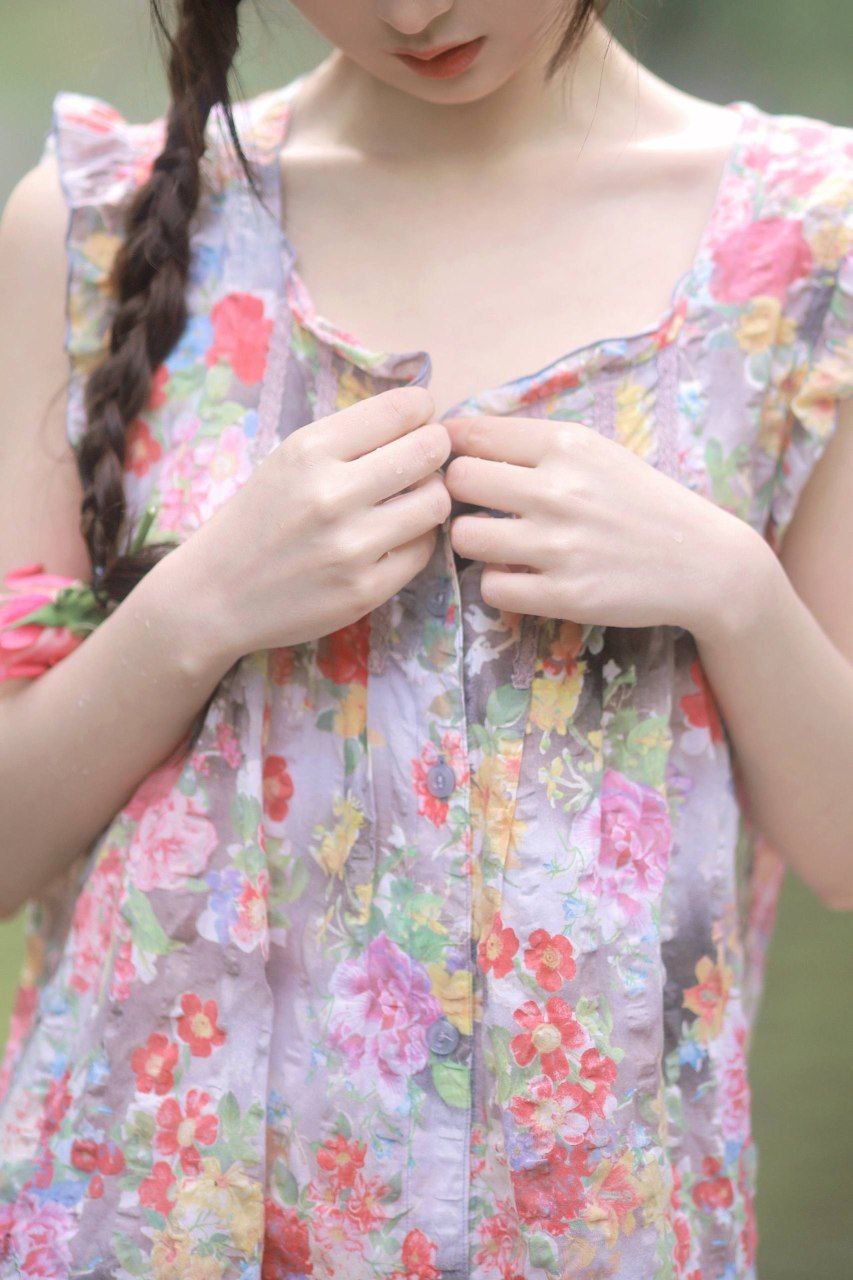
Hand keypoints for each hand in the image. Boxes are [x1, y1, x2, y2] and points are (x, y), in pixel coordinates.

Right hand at [172, 386, 450, 662]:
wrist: (214, 596)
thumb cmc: (256, 521)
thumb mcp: (286, 461)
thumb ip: (347, 439)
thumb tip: (419, 414)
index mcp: (309, 450)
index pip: (402, 409)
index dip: (422, 409)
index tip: (421, 418)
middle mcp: (331, 495)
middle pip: (429, 452)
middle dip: (436, 449)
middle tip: (426, 458)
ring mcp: (350, 546)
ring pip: (436, 502)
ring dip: (432, 495)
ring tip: (411, 499)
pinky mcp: (364, 590)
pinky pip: (423, 551)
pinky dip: (417, 539)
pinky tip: (396, 537)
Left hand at [443, 414, 760, 638]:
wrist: (702, 561)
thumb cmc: (641, 502)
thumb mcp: (597, 453)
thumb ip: (535, 444)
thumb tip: (459, 437)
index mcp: (567, 445)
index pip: (472, 434)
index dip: (454, 450)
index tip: (458, 462)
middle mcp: (559, 490)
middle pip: (458, 481)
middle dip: (458, 495)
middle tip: (477, 508)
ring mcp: (559, 545)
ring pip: (465, 538)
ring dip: (473, 543)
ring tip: (496, 545)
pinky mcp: (564, 594)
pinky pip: (491, 588)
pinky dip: (498, 584)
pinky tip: (520, 576)